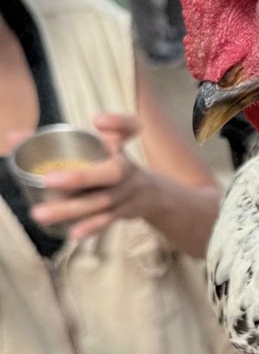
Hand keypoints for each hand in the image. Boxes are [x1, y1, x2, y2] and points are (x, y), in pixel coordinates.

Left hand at [27, 114, 153, 241]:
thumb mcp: (96, 145)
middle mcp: (126, 170)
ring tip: (40, 214)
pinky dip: (91, 226)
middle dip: (80, 177)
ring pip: (100, 202)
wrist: (150, 194)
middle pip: (109, 173)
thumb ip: (57, 137)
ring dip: (71, 209)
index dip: (118, 123)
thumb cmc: (112, 163)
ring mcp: (126, 193)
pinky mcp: (123, 212)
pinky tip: (73, 233)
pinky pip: (107, 220)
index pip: (128, 128)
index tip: (97, 121)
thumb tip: (13, 137)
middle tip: (48, 179)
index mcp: (119, 148)